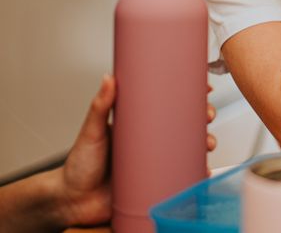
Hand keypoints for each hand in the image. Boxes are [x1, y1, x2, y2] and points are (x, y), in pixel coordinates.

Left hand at [54, 76, 217, 227]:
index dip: (187, 95)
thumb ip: (100, 106)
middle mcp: (150, 142)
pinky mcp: (155, 183)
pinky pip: (180, 178)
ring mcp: (154, 162)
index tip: (202, 86)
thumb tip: (109, 78)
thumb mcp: (92, 132)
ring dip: (203, 145)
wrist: (73, 201)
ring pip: (187, 150)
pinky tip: (201, 172)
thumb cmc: (79, 166)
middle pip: (184, 126)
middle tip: (207, 115)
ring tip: (206, 145)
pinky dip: (194, 174)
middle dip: (202, 119)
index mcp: (138, 125)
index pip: (167, 105)